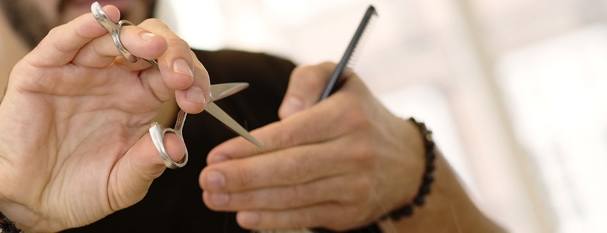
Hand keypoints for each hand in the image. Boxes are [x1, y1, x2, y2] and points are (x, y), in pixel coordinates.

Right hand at [0, 5, 209, 231]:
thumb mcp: (122, 186)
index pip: (170, 73)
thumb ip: (147, 165)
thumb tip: (176, 144)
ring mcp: (77, 72)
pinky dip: (83, 27)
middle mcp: (111, 80)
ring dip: (136, 38)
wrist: (30, 204)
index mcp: (137, 101)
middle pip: (148, 48)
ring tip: (156, 46)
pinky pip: (63, 42)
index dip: (189, 78)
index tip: (196, 99)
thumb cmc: (77, 191)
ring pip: (110, 39)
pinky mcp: (41, 71)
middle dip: (172, 54)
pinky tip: (104, 21)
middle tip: (181, 76)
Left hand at [199, 63, 425, 230]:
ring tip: (215, 197)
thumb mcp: (340, 79)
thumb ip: (308, 80)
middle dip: (243, 177)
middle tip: (207, 179)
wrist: (407, 161)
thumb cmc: (358, 114)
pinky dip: (273, 220)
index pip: (291, 134)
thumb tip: (284, 112)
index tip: (217, 154)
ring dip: (249, 200)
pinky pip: (305, 217)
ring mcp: (354, 186)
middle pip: (289, 169)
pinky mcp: (350, 213)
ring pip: (294, 196)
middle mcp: (354, 152)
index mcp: (346, 116)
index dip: (250, 147)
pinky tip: (245, 216)